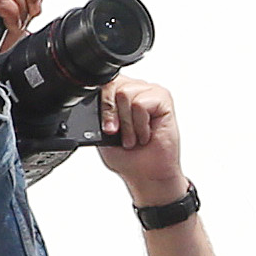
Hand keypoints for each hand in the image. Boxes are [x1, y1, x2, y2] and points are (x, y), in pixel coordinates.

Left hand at [97, 76, 189, 206]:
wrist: (148, 173)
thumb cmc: (128, 156)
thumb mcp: (102, 133)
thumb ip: (98, 112)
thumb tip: (92, 101)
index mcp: (117, 94)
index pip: (102, 82)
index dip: (101, 103)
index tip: (105, 127)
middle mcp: (134, 89)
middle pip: (112, 85)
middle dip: (112, 114)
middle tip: (118, 133)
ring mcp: (150, 92)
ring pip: (125, 94)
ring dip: (128, 123)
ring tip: (135, 136)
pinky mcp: (163, 99)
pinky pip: (141, 104)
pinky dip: (140, 124)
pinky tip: (146, 133)